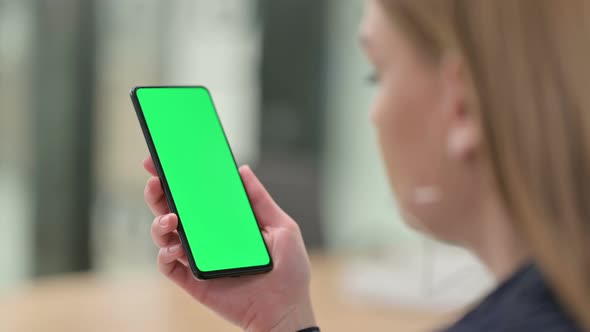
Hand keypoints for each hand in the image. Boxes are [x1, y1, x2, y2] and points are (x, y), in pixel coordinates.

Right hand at [143, 156, 315, 331]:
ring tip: (171, 218)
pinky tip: (174, 247)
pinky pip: (168, 265)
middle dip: (159, 190)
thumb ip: (260, 200)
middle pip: (174, 208)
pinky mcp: (193, 280)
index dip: (179, 176)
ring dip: (159, 221)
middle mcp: (207, 235)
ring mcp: (198, 256)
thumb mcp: (281, 227)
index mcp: (225, 220)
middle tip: (155, 178)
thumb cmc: (288, 270)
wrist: (286, 309)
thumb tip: (242, 169)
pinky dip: (164, 253)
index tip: (166, 157)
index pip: (197, 194)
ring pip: (165, 234)